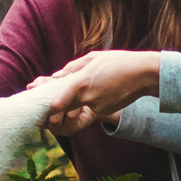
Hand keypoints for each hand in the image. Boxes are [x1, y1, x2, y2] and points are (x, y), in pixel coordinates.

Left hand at [36, 49, 160, 134]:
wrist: (144, 74)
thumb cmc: (119, 62)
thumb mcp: (92, 58)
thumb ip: (72, 69)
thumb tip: (55, 77)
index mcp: (82, 81)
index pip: (57, 101)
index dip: (45, 106)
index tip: (37, 101)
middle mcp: (87, 97)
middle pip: (61, 112)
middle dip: (48, 116)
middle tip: (39, 114)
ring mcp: (96, 107)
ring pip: (71, 120)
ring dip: (60, 121)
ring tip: (50, 118)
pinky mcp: (103, 112)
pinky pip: (83, 118)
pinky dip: (73, 118)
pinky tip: (67, 112)